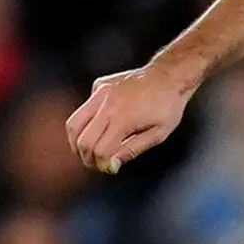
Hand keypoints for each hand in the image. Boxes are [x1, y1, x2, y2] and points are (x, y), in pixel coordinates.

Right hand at [67, 61, 193, 173]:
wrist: (170, 75)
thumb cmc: (168, 107)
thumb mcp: (157, 135)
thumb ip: (131, 151)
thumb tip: (110, 166)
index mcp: (124, 118)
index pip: (99, 150)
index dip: (101, 164)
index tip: (108, 168)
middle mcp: (108, 104)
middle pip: (82, 139)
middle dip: (86, 157)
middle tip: (95, 164)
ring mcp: (101, 92)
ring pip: (73, 123)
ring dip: (77, 142)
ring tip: (89, 150)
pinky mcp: (99, 85)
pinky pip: (84, 109)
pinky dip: (87, 123)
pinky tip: (102, 125)